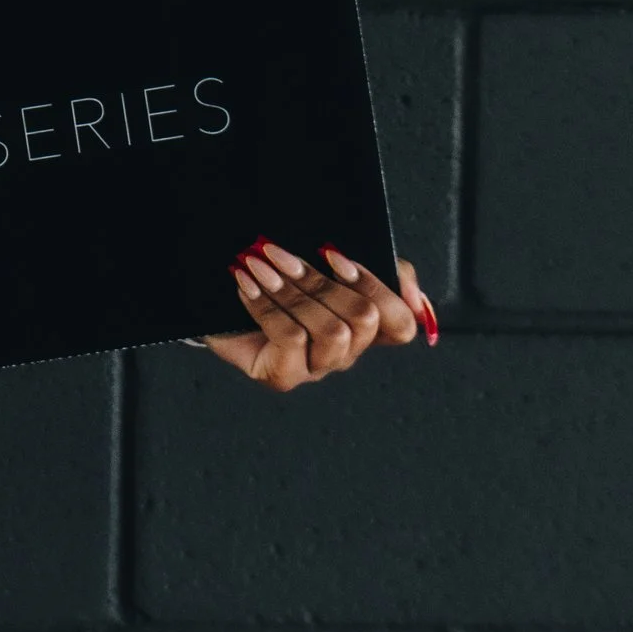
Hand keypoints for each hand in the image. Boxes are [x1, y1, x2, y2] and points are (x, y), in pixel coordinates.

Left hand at [200, 239, 436, 392]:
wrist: (218, 308)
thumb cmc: (277, 282)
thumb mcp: (327, 267)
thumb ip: (377, 267)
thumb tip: (414, 295)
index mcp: (364, 327)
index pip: (402, 324)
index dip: (380, 289)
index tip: (338, 258)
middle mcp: (345, 352)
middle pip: (364, 320)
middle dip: (323, 281)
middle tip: (281, 254)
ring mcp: (317, 368)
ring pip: (331, 331)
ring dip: (293, 291)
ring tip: (260, 265)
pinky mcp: (284, 377)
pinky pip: (291, 339)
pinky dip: (267, 305)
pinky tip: (246, 283)